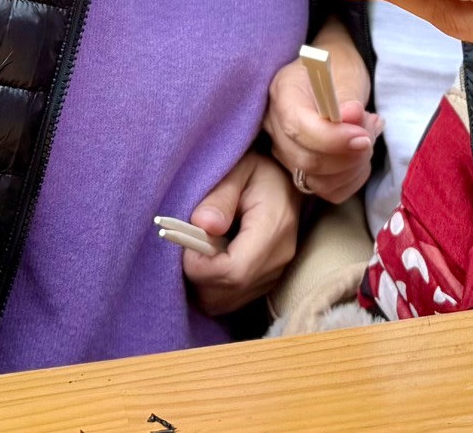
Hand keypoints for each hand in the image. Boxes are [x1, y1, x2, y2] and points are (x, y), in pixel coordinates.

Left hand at [179, 151, 300, 316]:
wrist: (287, 181)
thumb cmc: (259, 171)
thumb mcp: (239, 169)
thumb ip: (220, 197)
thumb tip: (203, 225)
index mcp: (274, 227)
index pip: (234, 270)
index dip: (201, 265)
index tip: (185, 242)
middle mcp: (279, 257)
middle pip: (227, 291)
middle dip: (197, 275)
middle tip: (189, 244)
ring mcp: (275, 273)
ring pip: (225, 301)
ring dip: (202, 283)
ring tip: (200, 250)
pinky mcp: (267, 281)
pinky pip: (231, 300)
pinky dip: (213, 287)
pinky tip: (211, 260)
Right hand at [266, 20, 380, 204]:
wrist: (334, 75)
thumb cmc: (339, 68)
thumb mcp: (346, 71)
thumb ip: (347, 96)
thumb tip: (350, 117)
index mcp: (282, 93)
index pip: (298, 127)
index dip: (333, 139)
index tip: (364, 136)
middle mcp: (275, 126)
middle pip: (306, 160)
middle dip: (349, 154)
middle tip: (372, 129)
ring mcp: (284, 151)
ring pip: (317, 181)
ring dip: (353, 167)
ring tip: (369, 137)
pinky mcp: (300, 170)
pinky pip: (328, 190)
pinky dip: (352, 179)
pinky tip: (361, 156)